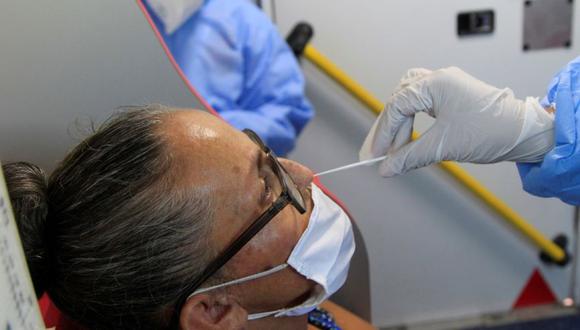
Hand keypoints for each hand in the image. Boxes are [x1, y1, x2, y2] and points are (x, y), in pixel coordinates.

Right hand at [359, 67, 553, 176]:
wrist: (524, 132)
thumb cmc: (490, 133)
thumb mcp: (444, 146)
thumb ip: (409, 157)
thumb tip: (386, 169)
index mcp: (436, 83)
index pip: (397, 105)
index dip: (384, 131)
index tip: (376, 154)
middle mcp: (439, 79)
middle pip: (400, 99)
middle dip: (389, 127)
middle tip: (380, 151)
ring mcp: (447, 85)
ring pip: (409, 98)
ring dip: (400, 122)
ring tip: (394, 146)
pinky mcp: (453, 95)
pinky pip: (422, 102)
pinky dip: (412, 119)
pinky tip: (409, 136)